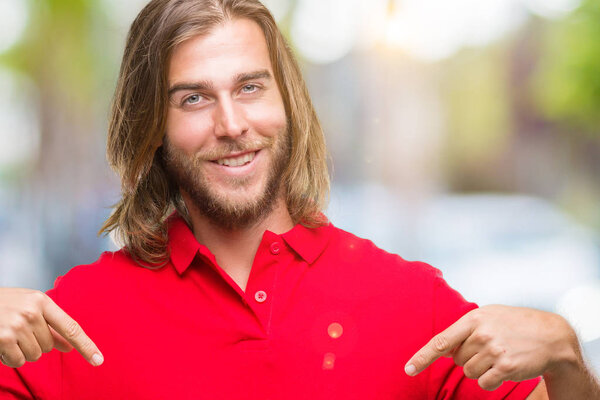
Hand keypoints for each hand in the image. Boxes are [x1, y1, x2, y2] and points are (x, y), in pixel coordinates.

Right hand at [0, 288, 102, 367]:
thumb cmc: (4, 305)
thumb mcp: (29, 308)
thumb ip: (51, 326)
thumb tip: (69, 346)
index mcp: (42, 301)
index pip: (71, 327)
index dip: (86, 346)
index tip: (99, 360)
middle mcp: (32, 312)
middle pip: (50, 346)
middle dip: (36, 343)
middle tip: (18, 329)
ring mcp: (17, 325)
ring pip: (35, 355)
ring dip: (23, 351)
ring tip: (9, 335)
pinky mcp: (3, 339)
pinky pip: (18, 361)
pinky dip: (10, 357)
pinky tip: (2, 343)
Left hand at [405, 305, 576, 390]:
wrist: (551, 335)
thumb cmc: (513, 324)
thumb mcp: (488, 316)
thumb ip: (463, 330)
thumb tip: (441, 349)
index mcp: (473, 319)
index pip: (441, 341)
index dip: (423, 357)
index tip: (408, 369)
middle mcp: (482, 334)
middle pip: (457, 359)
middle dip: (468, 357)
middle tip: (488, 346)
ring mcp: (494, 351)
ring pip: (469, 373)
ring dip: (480, 369)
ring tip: (498, 355)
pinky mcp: (506, 367)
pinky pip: (484, 383)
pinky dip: (490, 380)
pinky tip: (504, 367)